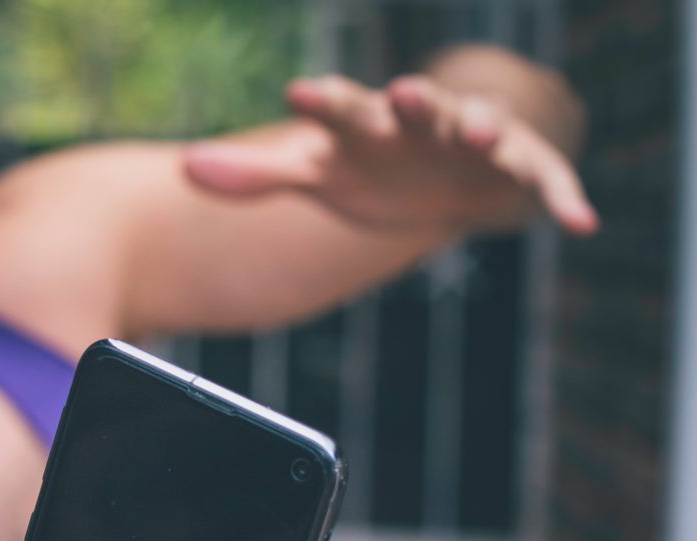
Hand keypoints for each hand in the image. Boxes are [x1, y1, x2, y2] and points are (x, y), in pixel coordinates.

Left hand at [182, 73, 597, 235]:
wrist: (441, 172)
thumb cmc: (371, 166)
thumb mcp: (317, 173)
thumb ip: (257, 174)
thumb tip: (184, 167)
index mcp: (369, 123)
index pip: (341, 108)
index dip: (323, 103)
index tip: (300, 93)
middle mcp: (422, 122)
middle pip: (417, 107)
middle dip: (412, 101)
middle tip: (401, 90)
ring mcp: (474, 142)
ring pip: (482, 127)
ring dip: (482, 127)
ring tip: (479, 131)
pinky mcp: (518, 171)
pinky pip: (545, 183)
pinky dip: (563, 199)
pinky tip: (583, 223)